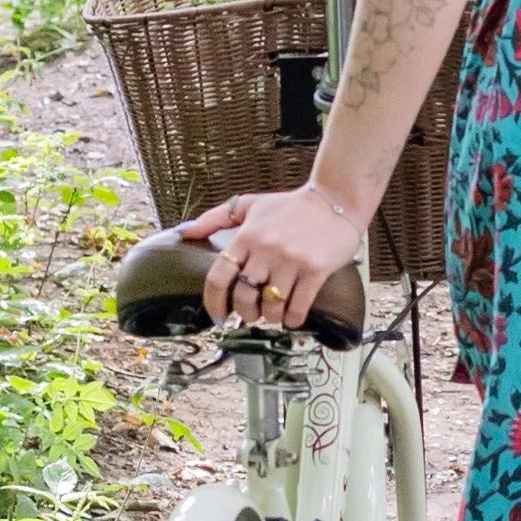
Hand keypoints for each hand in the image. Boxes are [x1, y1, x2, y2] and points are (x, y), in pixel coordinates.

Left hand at [180, 183, 364, 330]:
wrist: (335, 200)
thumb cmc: (293, 206)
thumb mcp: (251, 205)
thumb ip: (216, 217)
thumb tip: (186, 232)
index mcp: (247, 236)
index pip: (218, 277)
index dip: (213, 303)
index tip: (218, 315)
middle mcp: (266, 249)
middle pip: (243, 297)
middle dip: (245, 313)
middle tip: (251, 314)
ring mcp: (291, 261)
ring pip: (271, 306)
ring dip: (270, 317)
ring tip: (274, 313)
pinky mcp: (315, 270)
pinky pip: (298, 308)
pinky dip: (292, 319)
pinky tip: (292, 316)